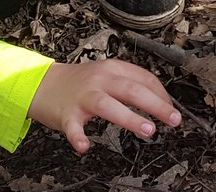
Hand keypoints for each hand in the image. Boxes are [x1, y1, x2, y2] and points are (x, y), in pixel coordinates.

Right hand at [28, 59, 181, 152]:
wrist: (42, 83)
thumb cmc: (80, 82)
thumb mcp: (106, 73)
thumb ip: (129, 83)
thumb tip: (159, 99)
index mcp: (112, 69)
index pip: (144, 78)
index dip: (162, 94)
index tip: (173, 109)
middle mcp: (99, 81)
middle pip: (132, 90)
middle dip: (156, 105)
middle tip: (173, 119)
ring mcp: (83, 97)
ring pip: (108, 105)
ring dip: (130, 118)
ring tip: (147, 130)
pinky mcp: (66, 114)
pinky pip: (73, 127)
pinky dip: (78, 137)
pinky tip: (85, 146)